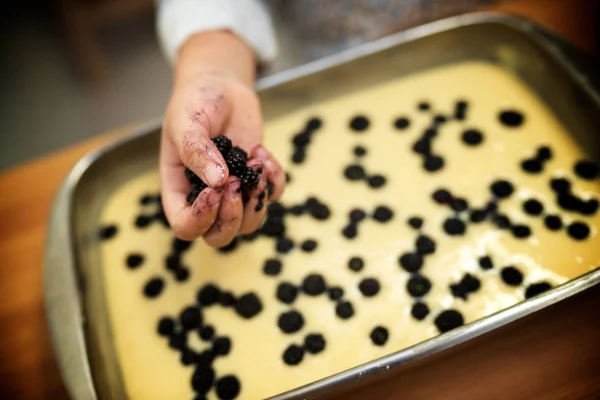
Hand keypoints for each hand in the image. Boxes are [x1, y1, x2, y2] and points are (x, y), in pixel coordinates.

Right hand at [160, 31, 284, 244]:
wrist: (220, 86)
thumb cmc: (194, 103)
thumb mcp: (186, 122)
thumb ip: (197, 151)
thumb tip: (218, 182)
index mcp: (179, 190)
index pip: (185, 227)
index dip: (200, 218)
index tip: (214, 188)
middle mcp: (206, 198)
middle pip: (219, 236)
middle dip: (232, 217)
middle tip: (237, 181)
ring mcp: (233, 193)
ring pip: (248, 224)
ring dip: (256, 198)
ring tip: (254, 162)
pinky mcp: (256, 180)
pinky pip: (271, 198)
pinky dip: (274, 181)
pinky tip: (263, 155)